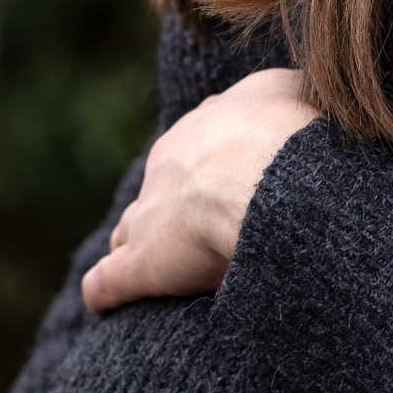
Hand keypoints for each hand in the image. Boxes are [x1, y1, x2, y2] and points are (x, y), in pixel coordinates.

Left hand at [81, 66, 316, 314]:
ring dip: (135, 242)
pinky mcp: (143, 265)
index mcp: (205, 128)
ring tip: (145, 264)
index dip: (207, 170)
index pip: (197, 150)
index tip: (222, 186)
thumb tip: (291, 96)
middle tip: (189, 227)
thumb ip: (283, 94)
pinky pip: (109, 281)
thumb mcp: (286, 91)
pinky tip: (101, 301)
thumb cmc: (286, 136)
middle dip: (168, 205)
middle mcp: (171, 165)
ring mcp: (151, 214)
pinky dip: (105, 291)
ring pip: (130, 229)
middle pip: (160, 187)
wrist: (266, 179)